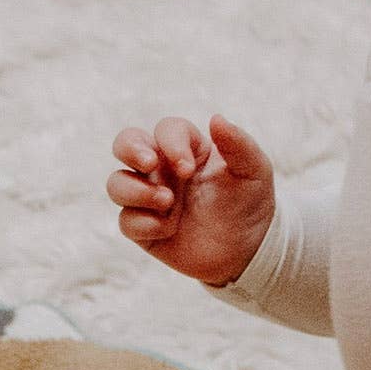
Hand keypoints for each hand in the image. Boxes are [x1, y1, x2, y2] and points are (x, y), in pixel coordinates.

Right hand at [107, 114, 275, 285]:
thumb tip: (215, 118)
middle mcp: (161, 169)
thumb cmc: (249, 204)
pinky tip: (169, 230)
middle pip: (125, 144)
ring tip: (168, 202)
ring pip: (117, 183)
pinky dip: (145, 224)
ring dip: (136, 191)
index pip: (166, 130)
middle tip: (150, 165)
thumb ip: (238, 143)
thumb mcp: (254, 171)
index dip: (171, 143)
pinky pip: (126, 221)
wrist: (246, 251)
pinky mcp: (143, 228)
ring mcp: (149, 197)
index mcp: (187, 148)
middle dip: (130, 149)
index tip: (188, 168)